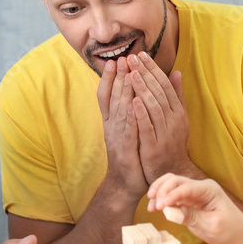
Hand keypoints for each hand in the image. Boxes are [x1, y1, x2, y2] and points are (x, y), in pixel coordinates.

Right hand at [97, 57, 147, 199]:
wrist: (126, 184)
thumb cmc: (131, 155)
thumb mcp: (130, 131)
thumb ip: (130, 111)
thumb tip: (133, 91)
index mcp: (113, 122)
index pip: (109, 95)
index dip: (110, 78)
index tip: (115, 60)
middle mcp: (112, 128)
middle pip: (113, 99)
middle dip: (117, 78)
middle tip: (120, 59)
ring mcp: (118, 139)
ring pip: (119, 112)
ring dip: (123, 93)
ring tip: (127, 75)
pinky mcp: (126, 151)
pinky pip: (128, 132)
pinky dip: (130, 118)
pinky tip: (133, 105)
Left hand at [128, 52, 192, 182]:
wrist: (172, 172)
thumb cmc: (171, 143)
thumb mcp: (178, 118)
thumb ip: (177, 96)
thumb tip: (176, 72)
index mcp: (178, 112)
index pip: (165, 85)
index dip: (154, 69)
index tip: (141, 55)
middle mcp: (174, 120)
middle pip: (160, 92)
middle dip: (146, 74)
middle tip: (133, 57)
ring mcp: (165, 133)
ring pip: (154, 107)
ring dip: (143, 89)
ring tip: (132, 73)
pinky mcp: (155, 147)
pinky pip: (148, 128)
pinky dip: (141, 114)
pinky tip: (133, 101)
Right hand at [147, 173, 242, 243]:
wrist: (237, 234)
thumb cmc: (229, 228)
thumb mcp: (212, 225)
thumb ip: (192, 217)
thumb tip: (171, 212)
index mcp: (209, 189)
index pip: (186, 187)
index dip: (172, 194)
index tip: (161, 206)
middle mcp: (199, 187)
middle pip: (175, 180)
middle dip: (162, 191)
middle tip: (154, 207)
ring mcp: (192, 193)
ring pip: (170, 185)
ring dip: (158, 192)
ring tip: (150, 207)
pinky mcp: (187, 202)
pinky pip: (170, 196)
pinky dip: (161, 200)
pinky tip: (153, 209)